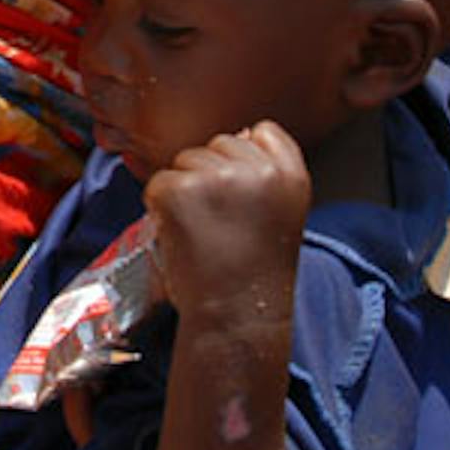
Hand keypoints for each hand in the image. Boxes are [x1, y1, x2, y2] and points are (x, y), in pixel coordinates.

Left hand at [143, 122, 308, 323]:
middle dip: (213, 175)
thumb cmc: (255, 272)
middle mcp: (258, 170)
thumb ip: (265, 173)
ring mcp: (216, 178)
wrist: (235, 317)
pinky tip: (182, 236)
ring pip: (186, 160)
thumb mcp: (280, 215)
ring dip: (186, 190)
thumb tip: (240, 131)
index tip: (247, 199)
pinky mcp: (177, 190)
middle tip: (222, 224)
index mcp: (291, 175)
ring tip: (204, 233)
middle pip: (220, 143)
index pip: (264, 132)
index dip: (248, 160)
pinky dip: (160, 207)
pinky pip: (158, 182)